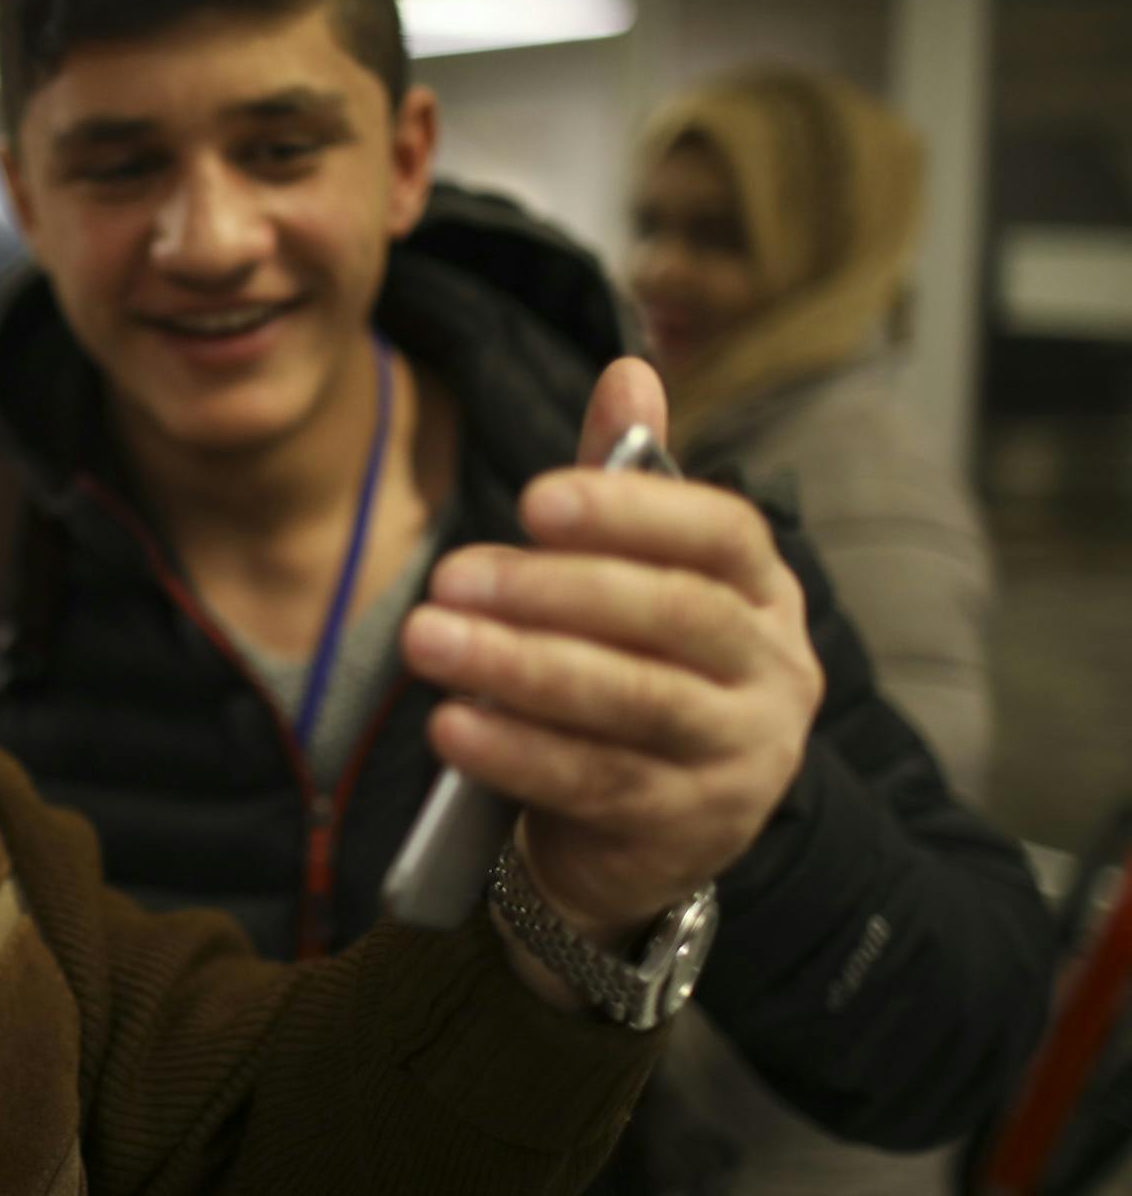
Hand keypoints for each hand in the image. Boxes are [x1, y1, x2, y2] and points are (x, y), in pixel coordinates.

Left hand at [401, 358, 820, 943]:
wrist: (649, 832)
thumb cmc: (636, 671)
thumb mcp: (640, 577)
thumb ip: (628, 483)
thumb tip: (627, 367)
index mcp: (765, 594)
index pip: (721, 536)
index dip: (630, 512)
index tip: (534, 500)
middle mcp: (773, 675)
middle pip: (673, 618)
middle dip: (553, 591)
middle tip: (449, 574)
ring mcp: (738, 760)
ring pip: (632, 703)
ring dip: (519, 668)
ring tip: (426, 640)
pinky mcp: (685, 832)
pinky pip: (596, 784)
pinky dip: (517, 752)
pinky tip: (451, 726)